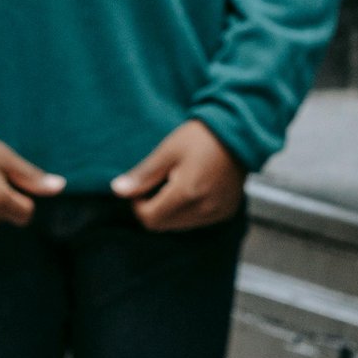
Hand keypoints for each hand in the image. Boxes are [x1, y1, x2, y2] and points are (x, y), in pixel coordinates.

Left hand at [112, 119, 246, 230]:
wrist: (239, 132)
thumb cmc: (201, 136)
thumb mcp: (167, 150)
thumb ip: (143, 175)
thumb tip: (118, 191)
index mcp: (187, 193)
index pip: (150, 219)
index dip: (138, 204)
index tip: (143, 185)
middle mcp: (204, 209)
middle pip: (163, 225)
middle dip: (154, 208)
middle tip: (160, 180)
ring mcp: (217, 213)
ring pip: (180, 225)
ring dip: (171, 211)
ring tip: (178, 181)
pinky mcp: (226, 212)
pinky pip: (198, 221)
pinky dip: (188, 210)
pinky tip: (193, 188)